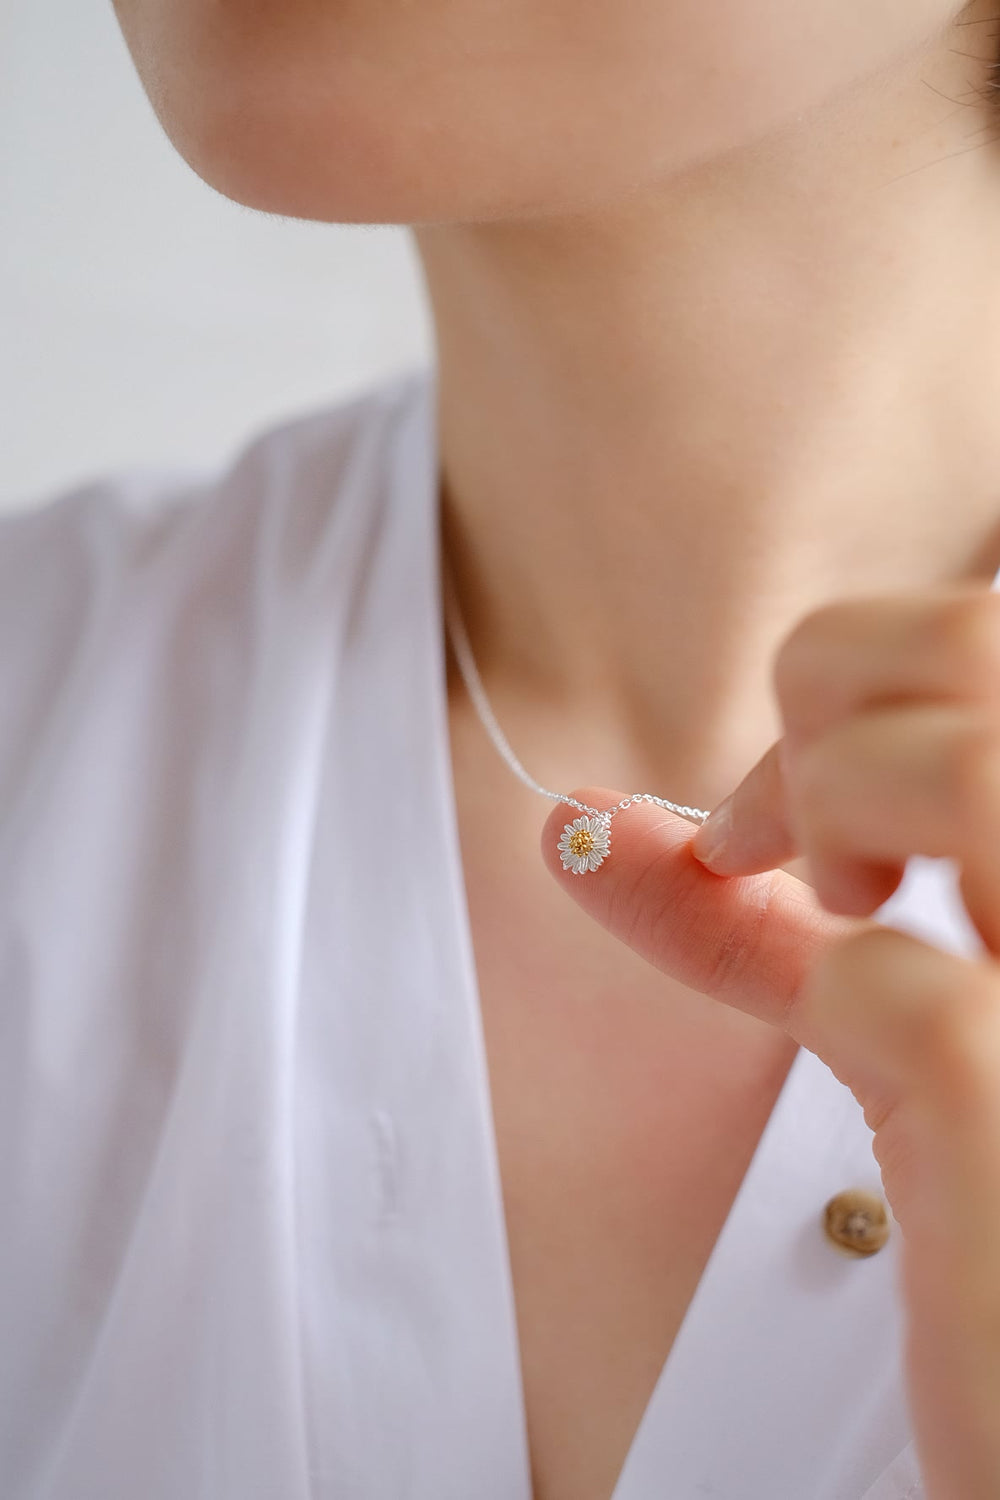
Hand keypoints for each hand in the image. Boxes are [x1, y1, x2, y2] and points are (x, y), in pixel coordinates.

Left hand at [541, 584, 999, 1499]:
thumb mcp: (905, 1026)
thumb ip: (767, 920)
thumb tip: (586, 828)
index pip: (992, 624)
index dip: (868, 660)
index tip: (772, 804)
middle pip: (977, 640)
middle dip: (829, 709)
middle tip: (781, 842)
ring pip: (965, 763)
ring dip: (839, 807)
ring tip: (844, 905)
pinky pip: (901, 987)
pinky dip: (833, 993)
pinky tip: (891, 1068)